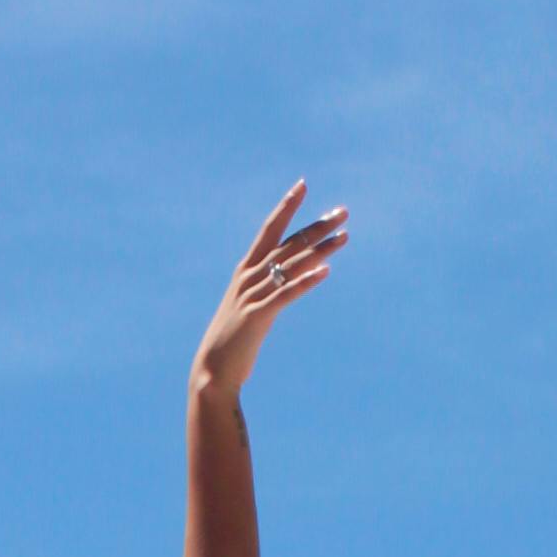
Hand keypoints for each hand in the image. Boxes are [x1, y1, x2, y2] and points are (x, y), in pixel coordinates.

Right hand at [193, 182, 347, 398]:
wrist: (212, 372)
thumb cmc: (234, 341)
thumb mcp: (252, 307)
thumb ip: (268, 289)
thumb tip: (290, 277)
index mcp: (245, 271)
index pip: (269, 230)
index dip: (286, 207)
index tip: (302, 185)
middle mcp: (248, 277)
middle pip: (288, 244)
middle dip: (317, 226)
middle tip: (343, 212)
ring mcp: (251, 296)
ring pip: (291, 266)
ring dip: (319, 250)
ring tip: (345, 236)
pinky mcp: (257, 317)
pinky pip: (285, 295)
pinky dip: (306, 282)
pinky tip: (326, 271)